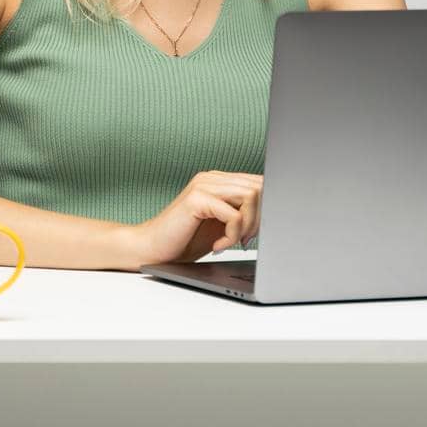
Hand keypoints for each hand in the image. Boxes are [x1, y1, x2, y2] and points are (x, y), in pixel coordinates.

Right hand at [125, 171, 262, 267]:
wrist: (152, 249)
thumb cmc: (185, 240)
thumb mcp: (221, 225)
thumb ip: (243, 214)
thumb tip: (274, 214)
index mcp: (219, 180)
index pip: (260, 183)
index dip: (265, 209)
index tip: (253, 234)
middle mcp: (211, 177)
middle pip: (260, 186)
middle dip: (260, 218)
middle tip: (244, 239)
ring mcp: (203, 185)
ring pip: (251, 196)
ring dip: (248, 226)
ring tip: (231, 241)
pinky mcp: (196, 199)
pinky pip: (234, 215)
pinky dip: (232, 236)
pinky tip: (217, 246)